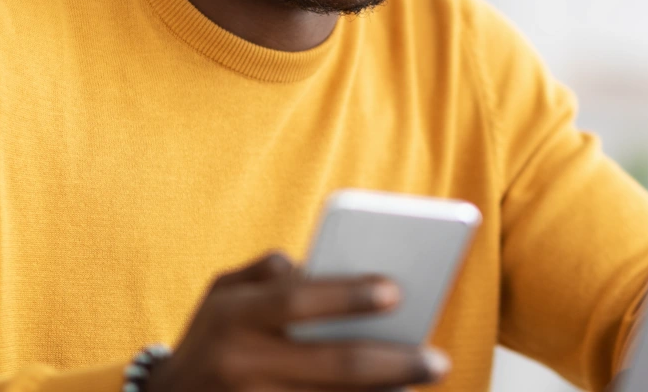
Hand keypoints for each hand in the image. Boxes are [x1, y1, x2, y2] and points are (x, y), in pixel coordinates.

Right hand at [144, 251, 449, 390]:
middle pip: (331, 365)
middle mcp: (240, 362)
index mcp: (232, 315)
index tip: (396, 291)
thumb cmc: (211, 336)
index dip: (347, 296)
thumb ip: (268, 272)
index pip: (296, 301)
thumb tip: (321, 267)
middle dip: (391, 364)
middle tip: (436, 360)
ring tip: (420, 384)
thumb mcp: (222, 292)